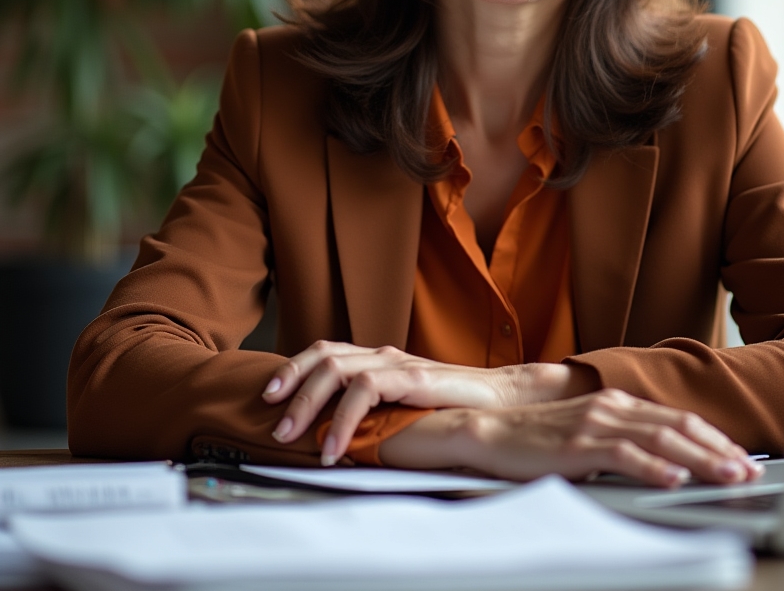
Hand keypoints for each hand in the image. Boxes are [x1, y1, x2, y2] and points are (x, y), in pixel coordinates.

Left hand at [261, 341, 591, 463]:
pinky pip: (365, 391)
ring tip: (291, 436)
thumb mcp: (402, 405)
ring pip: (337, 369)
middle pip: (322, 355)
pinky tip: (333, 446)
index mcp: (378, 359)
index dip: (293, 369)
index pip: (325, 352)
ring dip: (308, 404)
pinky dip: (342, 419)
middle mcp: (383, 354)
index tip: (268, 396)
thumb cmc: (451, 405)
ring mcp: (398, 362)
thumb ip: (373, 410)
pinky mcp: (413, 378)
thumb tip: (330, 432)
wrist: (499, 397)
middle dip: (290, 385)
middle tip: (271, 421)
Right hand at [380, 388, 764, 487]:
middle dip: (718, 449)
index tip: (740, 457)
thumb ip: (624, 439)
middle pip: (677, 426)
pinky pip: (623, 455)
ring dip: (699, 458)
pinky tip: (674, 479)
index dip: (713, 438)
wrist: (490, 431)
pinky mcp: (577, 445)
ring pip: (660, 439)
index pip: (676, 419)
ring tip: (728, 475)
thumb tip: (667, 460)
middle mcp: (611, 406)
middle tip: (749, 471)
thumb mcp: (589, 433)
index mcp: (616, 401)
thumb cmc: (538, 438)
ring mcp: (595, 423)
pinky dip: (653, 467)